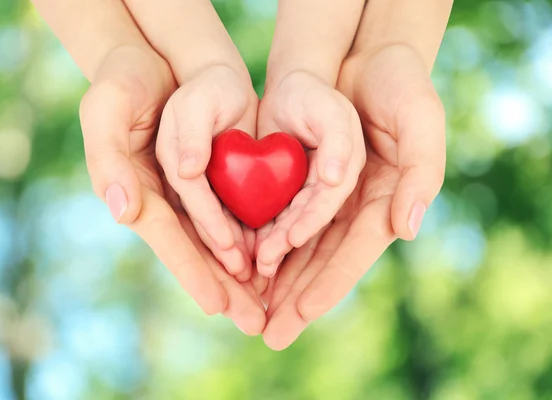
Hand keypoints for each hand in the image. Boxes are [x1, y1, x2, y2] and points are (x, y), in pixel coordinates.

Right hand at [80, 45, 265, 334]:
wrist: (154, 61)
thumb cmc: (123, 82)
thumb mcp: (106, 107)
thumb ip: (108, 158)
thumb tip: (123, 208)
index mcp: (134, 192)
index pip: (168, 238)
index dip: (192, 270)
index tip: (217, 305)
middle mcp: (162, 201)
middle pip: (197, 251)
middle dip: (224, 287)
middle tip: (254, 322)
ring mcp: (187, 193)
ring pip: (218, 240)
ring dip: (242, 274)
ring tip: (267, 305)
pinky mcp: (212, 178)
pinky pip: (233, 213)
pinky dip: (251, 238)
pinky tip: (272, 261)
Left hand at [262, 44, 445, 349]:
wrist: (364, 57)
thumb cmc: (399, 84)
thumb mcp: (421, 119)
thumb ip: (422, 174)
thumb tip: (406, 229)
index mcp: (386, 204)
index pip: (352, 255)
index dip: (326, 286)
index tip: (298, 315)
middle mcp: (356, 210)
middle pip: (321, 263)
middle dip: (295, 300)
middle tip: (269, 334)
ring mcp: (329, 199)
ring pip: (298, 249)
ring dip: (276, 281)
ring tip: (251, 311)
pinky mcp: (304, 182)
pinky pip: (282, 218)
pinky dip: (265, 243)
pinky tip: (245, 265)